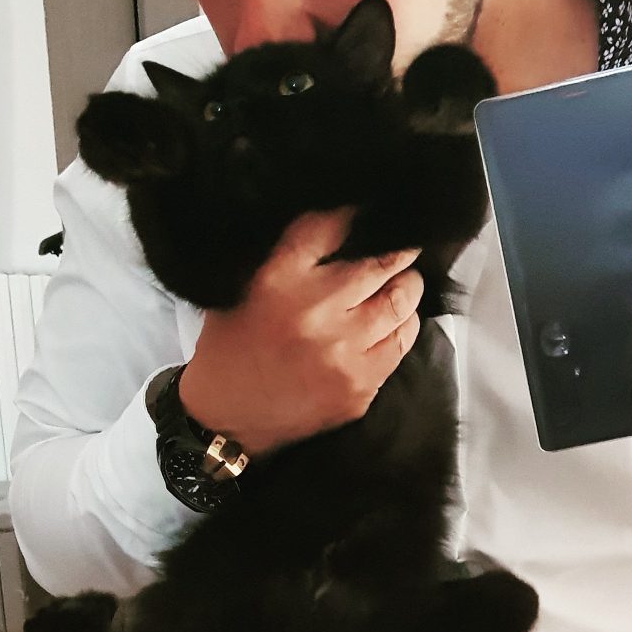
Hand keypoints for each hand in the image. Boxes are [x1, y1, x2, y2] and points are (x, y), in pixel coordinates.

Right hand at [179, 209, 422, 454]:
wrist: (225, 418)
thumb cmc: (233, 346)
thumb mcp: (245, 286)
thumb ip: (291, 256)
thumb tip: (342, 221)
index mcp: (278, 280)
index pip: (330, 227)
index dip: (355, 216)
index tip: (369, 213)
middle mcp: (313, 312)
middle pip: (380, 265)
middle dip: (397, 254)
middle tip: (402, 251)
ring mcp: (341, 351)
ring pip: (401, 302)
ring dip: (406, 287)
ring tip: (402, 283)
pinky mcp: (359, 384)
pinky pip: (401, 342)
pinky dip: (404, 325)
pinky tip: (395, 320)